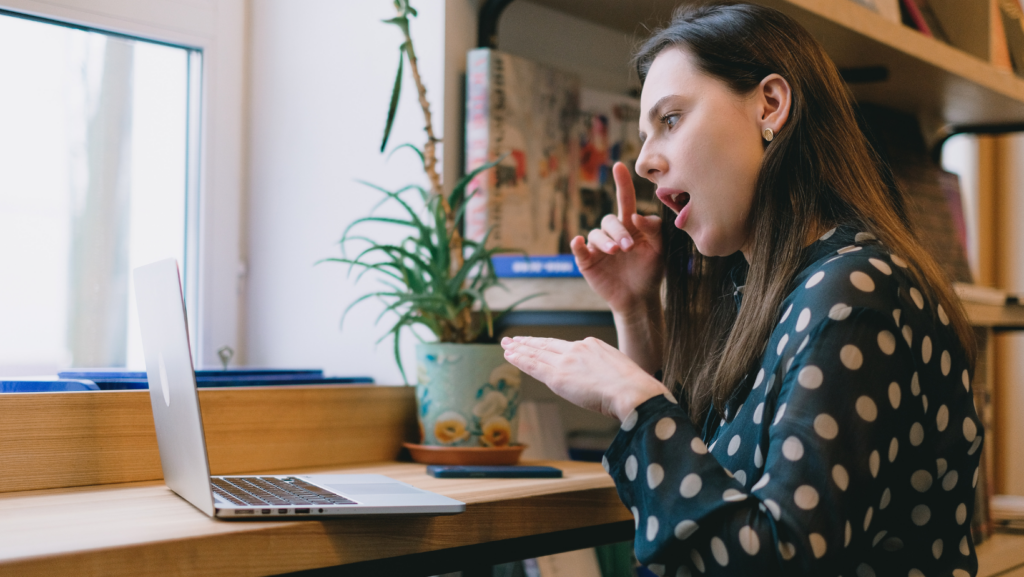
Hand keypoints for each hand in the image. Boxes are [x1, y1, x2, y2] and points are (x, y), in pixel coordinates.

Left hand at [501, 335, 669, 421]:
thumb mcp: (619, 370)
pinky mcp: (558, 376)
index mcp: (592, 345)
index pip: (563, 346)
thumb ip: (604, 372)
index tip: (537, 343)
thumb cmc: (634, 388)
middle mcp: (577, 348)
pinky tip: (510, 356)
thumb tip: (601, 382)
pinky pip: (534, 366)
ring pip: (537, 353)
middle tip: (513, 339)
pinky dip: (520, 360)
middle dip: (528, 342)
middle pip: (547, 345)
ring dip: (519, 349)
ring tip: (506, 345)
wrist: (633, 391)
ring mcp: (566, 361)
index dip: (547, 345)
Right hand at [571, 162, 663, 313]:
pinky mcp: (587, 261)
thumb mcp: (660, 249)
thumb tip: (636, 216)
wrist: (640, 299)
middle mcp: (613, 233)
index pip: (625, 200)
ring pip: (596, 234)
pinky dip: (577, 244)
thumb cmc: (650, 272)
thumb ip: (654, 229)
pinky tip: (579, 242)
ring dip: (606, 240)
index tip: (619, 166)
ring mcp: (598, 247)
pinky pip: (579, 249)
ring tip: (616, 252)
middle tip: (628, 247)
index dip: (622, 183)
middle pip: (610, 221)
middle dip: (619, 232)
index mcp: (630, 226)